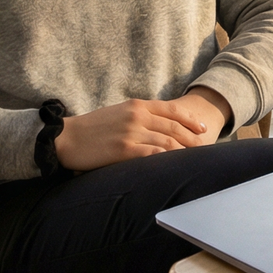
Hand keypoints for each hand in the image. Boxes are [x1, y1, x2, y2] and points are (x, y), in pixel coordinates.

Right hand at [52, 86, 234, 170]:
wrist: (67, 137)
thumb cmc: (92, 128)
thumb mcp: (119, 113)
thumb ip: (139, 116)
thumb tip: (160, 127)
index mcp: (137, 105)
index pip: (172, 110)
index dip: (190, 119)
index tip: (203, 128)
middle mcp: (138, 116)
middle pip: (174, 127)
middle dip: (193, 138)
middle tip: (205, 148)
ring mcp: (132, 132)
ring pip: (168, 142)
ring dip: (184, 152)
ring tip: (194, 161)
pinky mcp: (124, 150)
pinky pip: (153, 155)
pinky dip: (167, 161)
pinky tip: (175, 167)